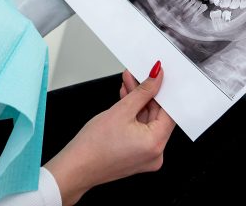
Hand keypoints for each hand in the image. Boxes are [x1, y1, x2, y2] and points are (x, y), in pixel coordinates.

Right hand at [45, 63, 174, 204]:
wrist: (75, 168)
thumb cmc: (93, 146)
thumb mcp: (121, 110)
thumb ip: (142, 92)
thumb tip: (156, 78)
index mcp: (156, 144)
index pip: (169, 112)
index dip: (164, 91)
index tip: (157, 77)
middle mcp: (155, 154)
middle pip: (157, 116)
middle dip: (146, 95)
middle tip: (136, 77)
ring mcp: (146, 157)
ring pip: (147, 122)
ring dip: (138, 103)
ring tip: (127, 85)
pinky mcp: (137, 156)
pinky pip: (141, 131)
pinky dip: (134, 116)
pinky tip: (126, 100)